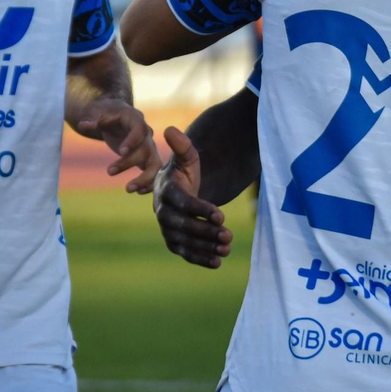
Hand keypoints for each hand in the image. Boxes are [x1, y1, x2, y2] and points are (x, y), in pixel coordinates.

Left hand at [78, 99, 157, 185]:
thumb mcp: (96, 111)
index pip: (140, 129)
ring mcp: (148, 146)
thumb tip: (85, 125)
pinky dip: (149, 182)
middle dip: (130, 162)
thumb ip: (91, 118)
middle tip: (109, 171)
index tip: (121, 151)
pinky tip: (138, 192)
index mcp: (135, 119)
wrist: (115, 115)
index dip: (133, 140)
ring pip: (155, 163)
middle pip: (146, 148)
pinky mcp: (146, 157)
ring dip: (146, 178)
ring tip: (130, 189)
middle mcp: (146, 133)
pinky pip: (154, 171)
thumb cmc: (105, 111)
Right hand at [154, 126, 232, 267]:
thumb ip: (183, 146)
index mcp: (166, 191)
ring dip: (205, 247)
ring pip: (185, 242)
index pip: (183, 203)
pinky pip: (185, 253)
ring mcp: (167, 229)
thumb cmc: (185, 172)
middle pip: (183, 226)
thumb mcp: (187, 158)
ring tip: (227, 248)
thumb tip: (170, 128)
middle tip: (228, 235)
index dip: (201, 209)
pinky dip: (200, 259)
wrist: (178, 190)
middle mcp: (162, 213)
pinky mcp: (173, 242)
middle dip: (206, 231)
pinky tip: (218, 262)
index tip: (221, 215)